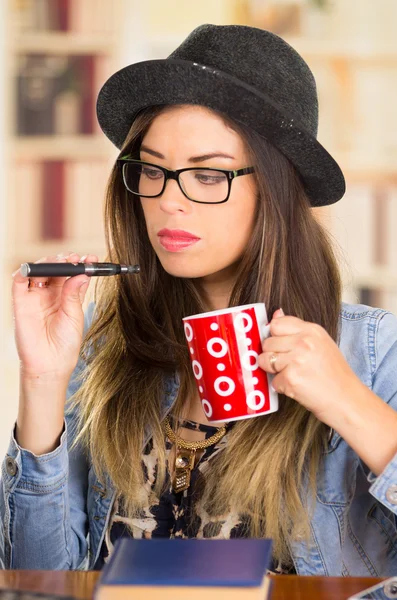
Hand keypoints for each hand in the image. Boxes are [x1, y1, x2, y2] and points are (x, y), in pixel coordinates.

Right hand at [12, 252, 97, 381]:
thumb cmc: (65, 344)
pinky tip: (34, 269)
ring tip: (58, 262)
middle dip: (64, 260)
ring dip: (47, 262)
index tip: (91, 258)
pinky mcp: (21, 302)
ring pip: (39, 272)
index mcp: (68, 298)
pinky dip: (24, 271)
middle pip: (56, 270)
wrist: (50, 364)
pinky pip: (19, 282)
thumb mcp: (74, 316)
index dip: (81, 265)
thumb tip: (81, 274)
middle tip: (73, 258)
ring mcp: (35, 297)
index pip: (73, 275)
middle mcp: (51, 295)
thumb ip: (74, 294)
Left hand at [258, 308, 361, 424]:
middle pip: (267, 342)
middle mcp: (303, 342)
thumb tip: (276, 314)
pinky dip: (282, 387)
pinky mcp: (290, 378)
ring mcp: (296, 360)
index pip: (276, 323)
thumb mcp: (321, 343)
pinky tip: (298, 386)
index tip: (280, 345)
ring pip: (264, 360)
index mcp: (312, 330)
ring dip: (274, 371)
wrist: (347, 400)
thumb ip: (297, 330)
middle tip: (289, 364)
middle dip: (272, 355)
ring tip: (294, 375)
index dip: (275, 336)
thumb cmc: (334, 374)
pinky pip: (273, 381)